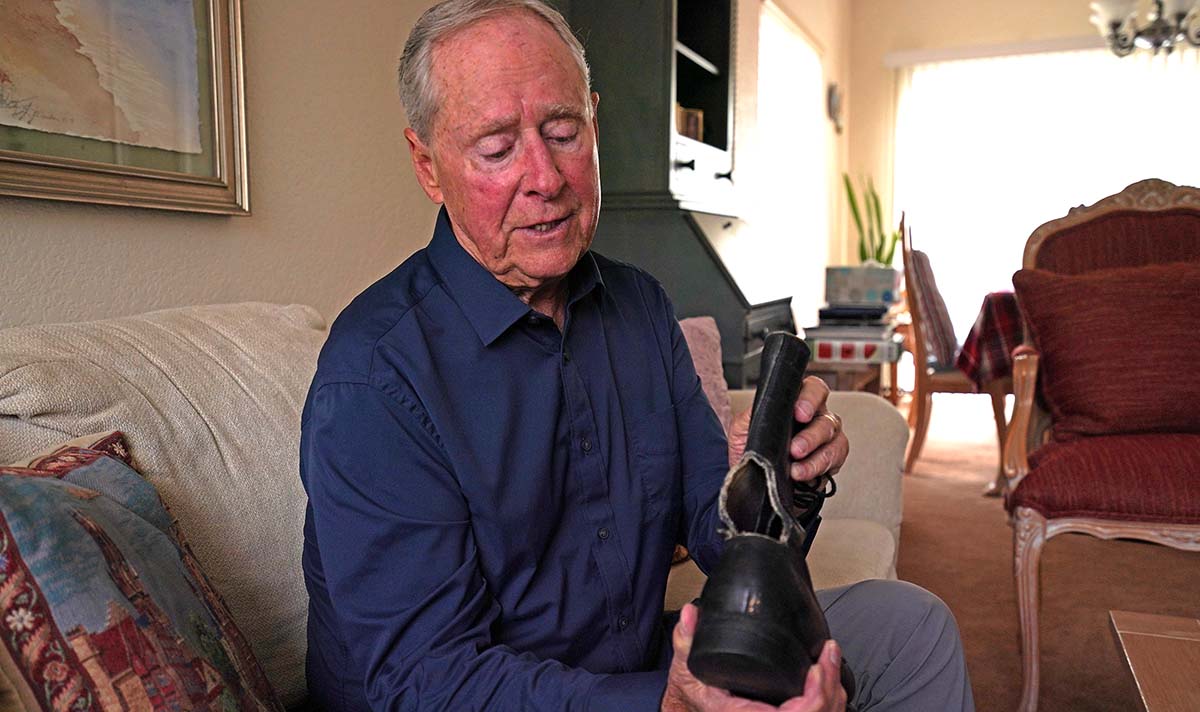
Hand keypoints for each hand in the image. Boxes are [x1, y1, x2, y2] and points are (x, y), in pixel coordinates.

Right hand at [662, 603, 846, 711]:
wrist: (694, 706)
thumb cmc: (695, 692)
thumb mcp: (686, 668)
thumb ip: (686, 641)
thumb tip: (691, 614)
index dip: (814, 697)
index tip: (816, 667)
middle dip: (829, 685)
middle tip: (828, 654)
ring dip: (833, 692)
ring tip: (830, 660)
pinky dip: (829, 700)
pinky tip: (828, 680)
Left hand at [727, 376, 849, 483]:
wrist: (757, 478)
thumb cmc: (753, 448)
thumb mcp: (742, 429)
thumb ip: (751, 416)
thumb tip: (761, 410)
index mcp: (798, 402)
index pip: (813, 389)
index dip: (810, 398)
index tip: (800, 413)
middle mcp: (817, 417)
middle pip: (826, 419)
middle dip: (811, 436)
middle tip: (795, 449)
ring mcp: (828, 438)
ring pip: (835, 441)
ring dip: (816, 457)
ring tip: (796, 470)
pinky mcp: (832, 460)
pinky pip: (835, 460)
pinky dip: (817, 469)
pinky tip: (802, 475)